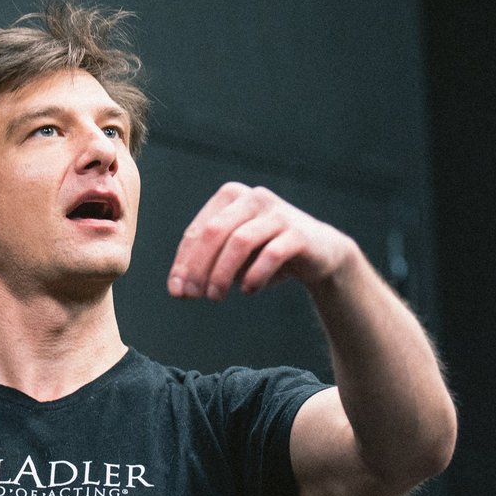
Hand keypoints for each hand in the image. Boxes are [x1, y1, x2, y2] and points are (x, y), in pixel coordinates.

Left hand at [167, 182, 355, 299]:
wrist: (320, 253)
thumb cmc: (265, 253)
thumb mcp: (231, 258)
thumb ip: (205, 267)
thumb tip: (178, 289)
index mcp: (230, 197)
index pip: (197, 231)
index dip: (183, 263)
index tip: (176, 292)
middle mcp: (253, 198)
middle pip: (214, 232)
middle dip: (198, 267)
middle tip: (193, 296)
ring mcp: (278, 213)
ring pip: (240, 241)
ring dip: (223, 273)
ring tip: (215, 297)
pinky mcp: (299, 233)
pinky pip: (271, 254)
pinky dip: (255, 275)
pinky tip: (248, 291)